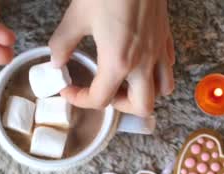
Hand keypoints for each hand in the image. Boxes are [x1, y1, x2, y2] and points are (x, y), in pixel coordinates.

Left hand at [49, 0, 174, 115]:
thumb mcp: (77, 16)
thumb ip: (62, 44)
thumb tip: (56, 61)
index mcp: (118, 62)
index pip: (100, 100)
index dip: (79, 100)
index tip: (68, 89)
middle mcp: (143, 63)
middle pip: (140, 106)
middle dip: (119, 106)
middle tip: (102, 92)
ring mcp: (158, 51)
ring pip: (161, 90)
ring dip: (143, 93)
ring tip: (123, 82)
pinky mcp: (166, 37)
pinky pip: (167, 66)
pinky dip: (156, 73)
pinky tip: (139, 62)